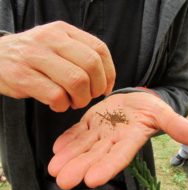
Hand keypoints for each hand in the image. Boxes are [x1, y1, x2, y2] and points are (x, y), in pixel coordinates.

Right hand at [0, 21, 114, 110]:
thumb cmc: (34, 57)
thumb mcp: (57, 46)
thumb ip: (80, 56)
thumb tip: (104, 80)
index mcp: (64, 31)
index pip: (99, 50)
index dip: (109, 73)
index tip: (105, 89)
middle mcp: (52, 39)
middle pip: (91, 66)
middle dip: (96, 89)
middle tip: (88, 97)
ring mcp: (36, 56)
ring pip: (76, 81)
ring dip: (80, 99)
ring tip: (73, 102)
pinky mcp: (23, 76)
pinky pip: (56, 96)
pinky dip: (62, 106)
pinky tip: (57, 104)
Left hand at [48, 92, 187, 189]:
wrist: (132, 101)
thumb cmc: (147, 108)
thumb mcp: (161, 112)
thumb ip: (173, 124)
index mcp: (129, 138)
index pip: (119, 155)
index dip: (108, 166)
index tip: (93, 179)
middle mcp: (112, 138)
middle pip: (96, 155)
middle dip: (80, 167)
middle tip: (64, 180)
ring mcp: (99, 130)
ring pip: (83, 145)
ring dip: (69, 156)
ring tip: (54, 168)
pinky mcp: (90, 122)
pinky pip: (78, 131)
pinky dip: (68, 139)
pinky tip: (57, 147)